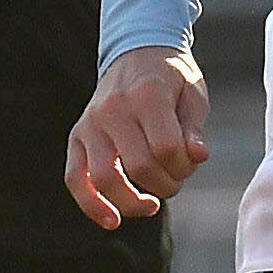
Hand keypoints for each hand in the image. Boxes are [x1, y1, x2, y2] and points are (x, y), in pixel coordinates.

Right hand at [67, 45, 212, 228]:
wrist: (135, 52)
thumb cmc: (170, 79)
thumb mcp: (193, 94)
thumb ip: (195, 128)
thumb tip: (197, 157)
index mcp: (147, 94)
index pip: (166, 148)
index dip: (184, 167)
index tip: (190, 163)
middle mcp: (114, 108)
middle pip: (139, 166)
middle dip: (165, 184)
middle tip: (175, 180)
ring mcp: (91, 123)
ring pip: (105, 178)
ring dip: (133, 202)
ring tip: (150, 205)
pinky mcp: (77, 136)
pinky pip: (75, 177)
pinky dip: (91, 204)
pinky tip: (111, 220)